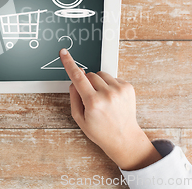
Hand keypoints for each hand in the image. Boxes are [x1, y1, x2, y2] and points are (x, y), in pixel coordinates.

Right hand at [60, 48, 161, 170]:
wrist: (124, 138)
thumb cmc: (100, 131)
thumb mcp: (79, 118)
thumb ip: (74, 97)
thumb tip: (74, 80)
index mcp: (93, 102)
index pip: (77, 77)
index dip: (69, 63)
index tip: (64, 53)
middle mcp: (107, 94)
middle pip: (89, 75)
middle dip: (86, 82)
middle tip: (90, 97)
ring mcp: (119, 90)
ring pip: (101, 74)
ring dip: (98, 83)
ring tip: (102, 99)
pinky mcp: (128, 87)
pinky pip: (112, 78)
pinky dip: (109, 85)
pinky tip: (111, 99)